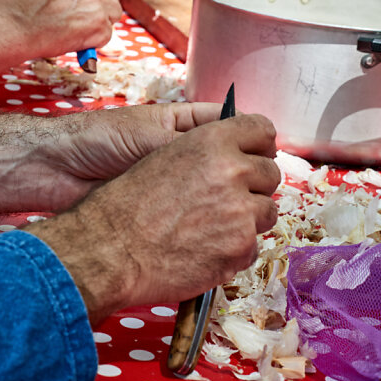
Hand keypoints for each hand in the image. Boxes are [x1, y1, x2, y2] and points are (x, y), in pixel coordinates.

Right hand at [0, 0, 125, 58]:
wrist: (13, 27)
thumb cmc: (19, 4)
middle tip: (95, 8)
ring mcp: (97, 1)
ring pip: (115, 10)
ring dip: (102, 19)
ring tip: (79, 27)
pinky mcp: (99, 25)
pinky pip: (108, 33)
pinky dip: (95, 39)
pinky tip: (76, 38)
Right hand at [29, 112, 278, 323]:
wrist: (110, 249)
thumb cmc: (125, 204)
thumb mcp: (162, 156)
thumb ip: (203, 152)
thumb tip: (231, 156)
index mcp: (211, 141)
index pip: (261, 130)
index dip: (258, 146)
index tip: (253, 156)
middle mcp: (232, 170)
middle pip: (270, 173)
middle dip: (253, 186)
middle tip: (227, 199)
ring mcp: (240, 212)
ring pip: (266, 211)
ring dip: (246, 219)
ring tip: (212, 227)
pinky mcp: (240, 248)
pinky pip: (252, 246)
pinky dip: (234, 250)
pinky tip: (205, 249)